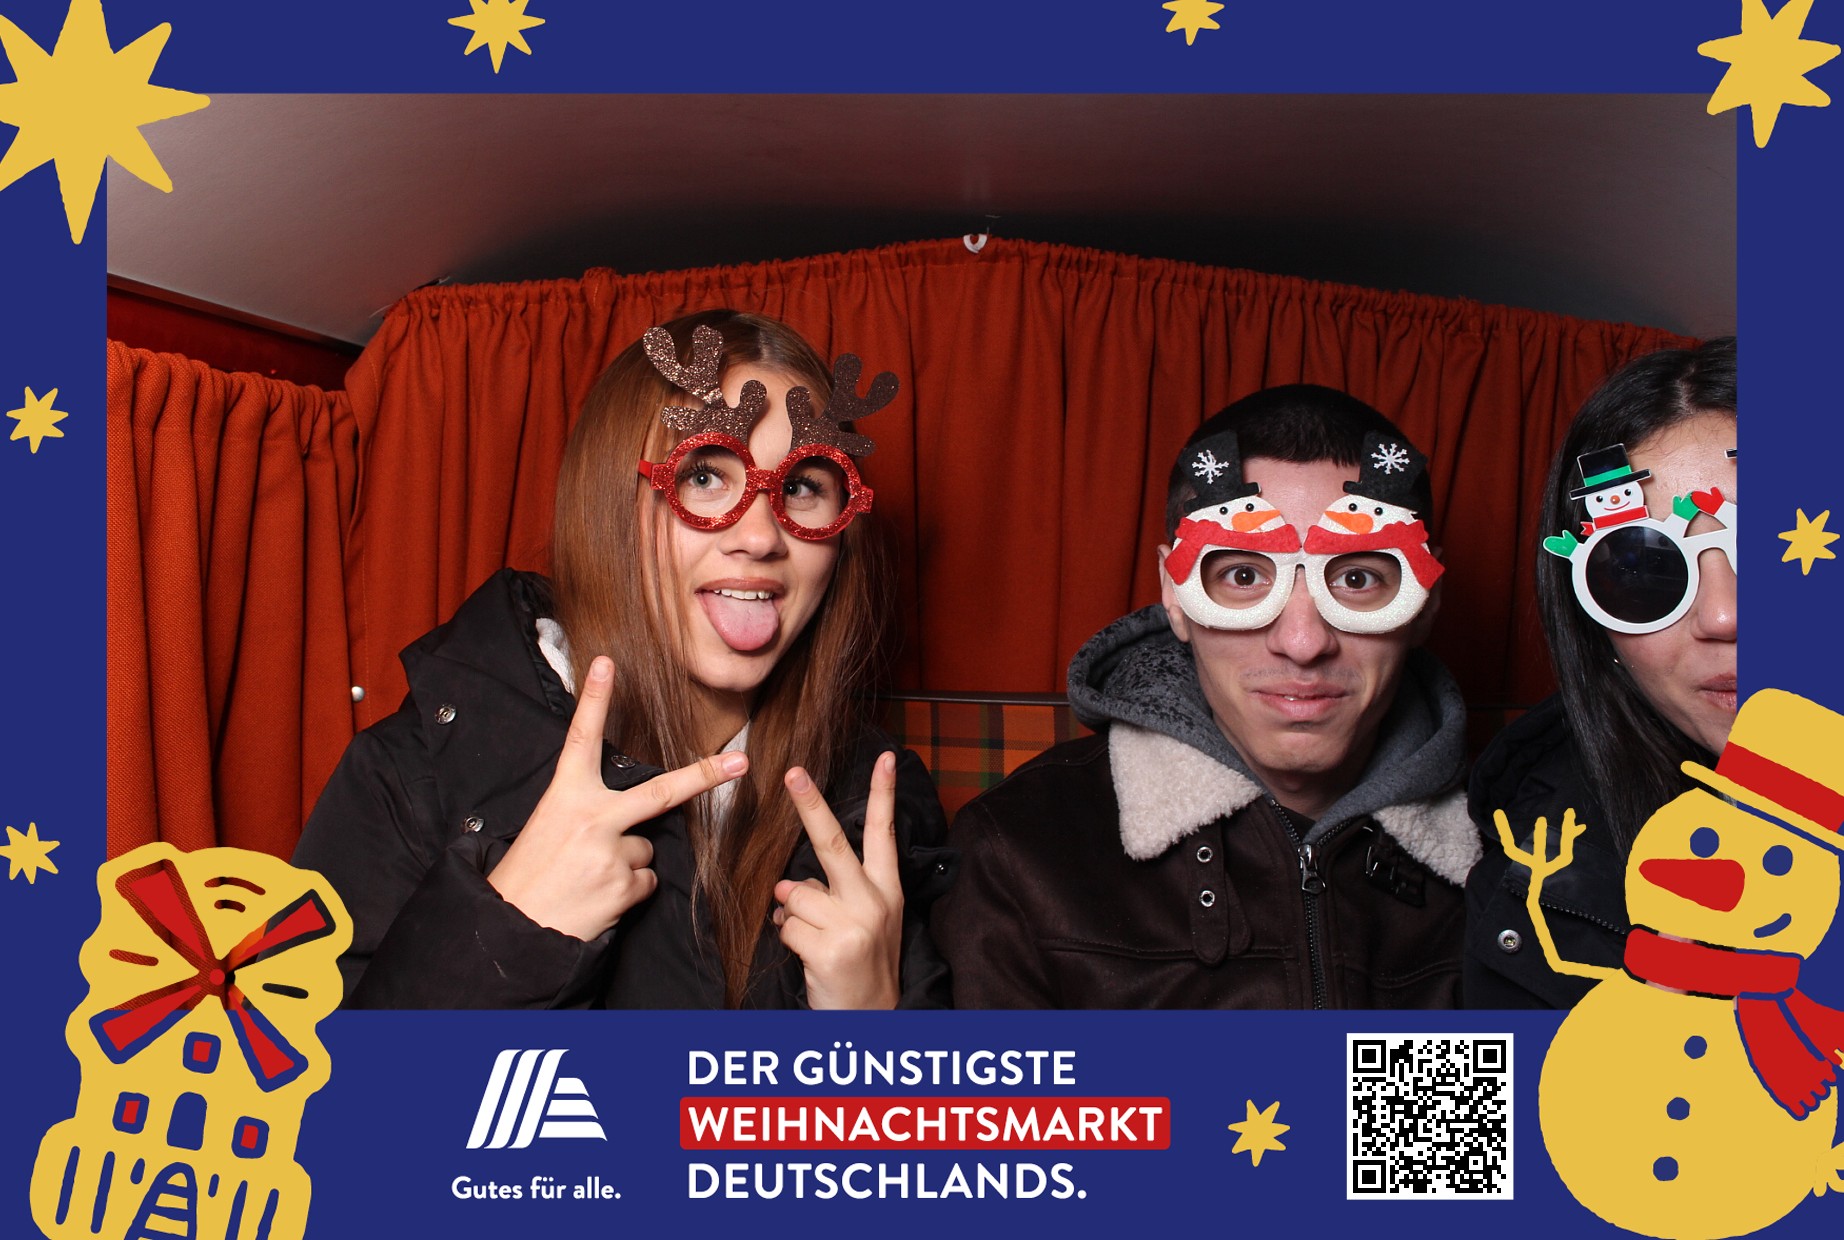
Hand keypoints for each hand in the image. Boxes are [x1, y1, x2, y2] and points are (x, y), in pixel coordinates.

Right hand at [488, 655, 747, 939]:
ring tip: (589, 876)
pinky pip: (645, 881)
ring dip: (627, 862)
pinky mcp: (623, 886)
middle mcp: (592, 818)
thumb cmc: (527, 876)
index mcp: (564, 796)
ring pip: (647, 848)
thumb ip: (585, 812)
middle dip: (705, 776)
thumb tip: (626, 819)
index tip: (606, 664)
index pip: (581, 739)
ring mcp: (611, 853)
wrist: (510, 929)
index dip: (594, 700)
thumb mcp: (544, 828)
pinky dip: (628, 889)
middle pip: (661, 792)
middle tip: (741, 761)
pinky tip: (598, 896)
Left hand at [773, 752, 902, 1009]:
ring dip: (792, 916)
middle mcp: (874, 901)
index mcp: (887, 889)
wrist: (871, 1018)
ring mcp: (853, 925)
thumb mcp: (865, 921)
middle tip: (792, 772)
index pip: (885, 833)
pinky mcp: (830, 949)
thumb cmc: (861, 963)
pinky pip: (786, 927)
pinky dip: (787, 939)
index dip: (884, 793)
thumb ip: (834, 892)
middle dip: (810, 804)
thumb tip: (787, 884)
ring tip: (814, 937)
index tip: (886, 757)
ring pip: (794, 894)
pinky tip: (808, 954)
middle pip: (831, 843)